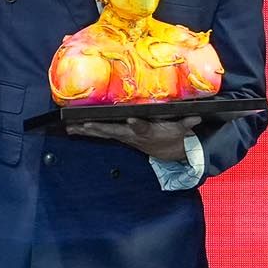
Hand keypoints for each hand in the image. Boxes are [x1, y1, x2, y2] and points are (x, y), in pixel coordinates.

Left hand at [68, 117, 197, 161]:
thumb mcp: (182, 129)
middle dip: (100, 128)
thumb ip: (187, 122)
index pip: (143, 128)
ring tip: (71, 127)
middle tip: (86, 124)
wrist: (166, 151)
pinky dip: (85, 130)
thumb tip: (197, 116)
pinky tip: (71, 128)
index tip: (131, 120)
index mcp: (148, 132)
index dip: (137, 125)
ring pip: (102, 133)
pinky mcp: (117, 135)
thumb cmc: (173, 135)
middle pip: (114, 132)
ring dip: (86, 130)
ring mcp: (122, 136)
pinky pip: (99, 132)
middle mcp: (132, 135)